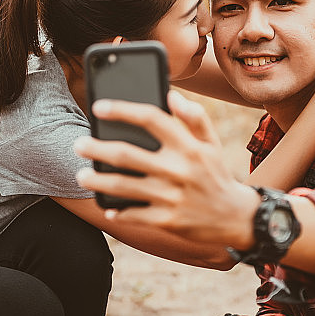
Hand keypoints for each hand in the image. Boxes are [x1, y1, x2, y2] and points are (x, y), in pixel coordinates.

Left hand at [75, 91, 258, 249]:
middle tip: (78, 144)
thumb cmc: (217, 174)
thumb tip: (171, 95)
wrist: (236, 218)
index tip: (98, 107)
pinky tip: (106, 205)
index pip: (152, 118)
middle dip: (97, 148)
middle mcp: (178, 169)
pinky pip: (134, 215)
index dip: (123, 110)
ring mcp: (171, 196)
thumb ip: (194, 117)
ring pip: (124, 186)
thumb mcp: (212, 143)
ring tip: (81, 175)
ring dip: (98, 179)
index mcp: (188, 146)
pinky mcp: (167, 220)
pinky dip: (118, 211)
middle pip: (127, 154)